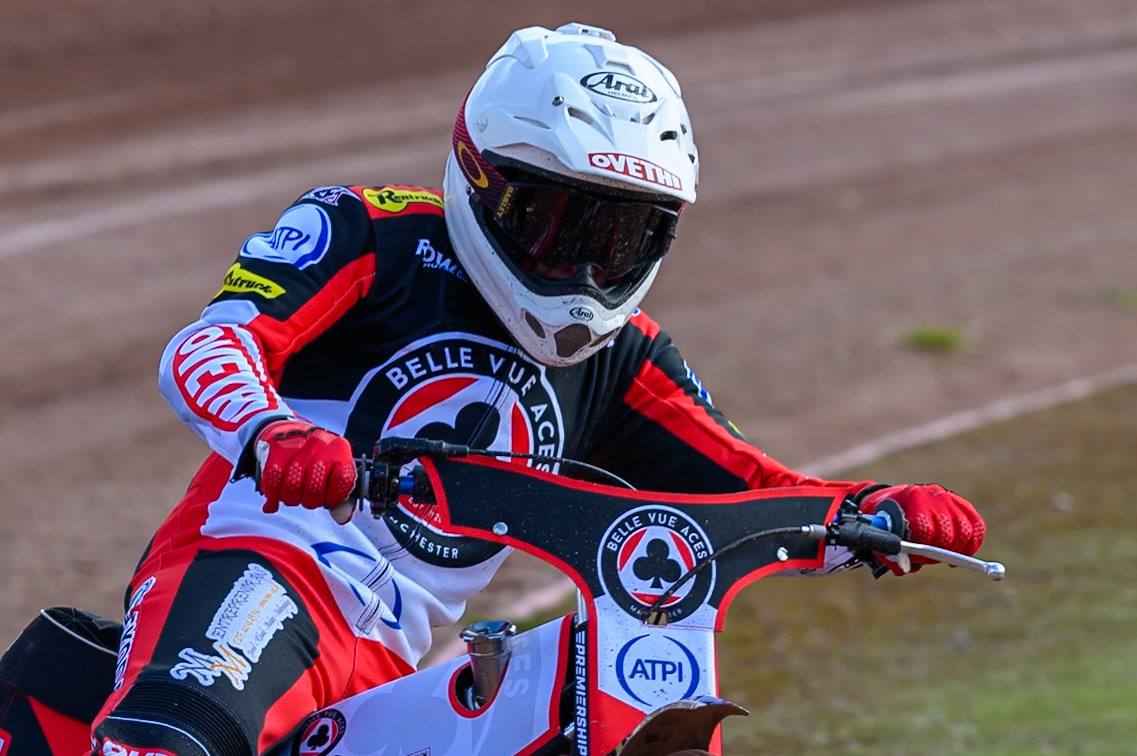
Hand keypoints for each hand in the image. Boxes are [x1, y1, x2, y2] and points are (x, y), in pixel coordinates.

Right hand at [254, 420, 356, 519]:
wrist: (289, 431)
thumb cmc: (316, 458)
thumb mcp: (334, 472)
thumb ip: (341, 497)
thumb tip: (342, 518)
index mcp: (340, 450)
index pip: (342, 481)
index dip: (334, 497)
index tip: (328, 499)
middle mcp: (321, 445)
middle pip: (314, 488)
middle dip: (310, 500)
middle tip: (308, 497)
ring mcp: (297, 447)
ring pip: (292, 486)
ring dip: (291, 498)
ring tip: (293, 494)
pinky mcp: (275, 451)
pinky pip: (272, 480)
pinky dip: (273, 493)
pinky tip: (277, 492)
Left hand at [857, 483, 984, 574]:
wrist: (894, 502)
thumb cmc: (888, 523)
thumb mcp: (882, 535)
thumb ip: (889, 552)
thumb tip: (905, 567)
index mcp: (912, 497)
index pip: (926, 528)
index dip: (923, 549)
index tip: (917, 557)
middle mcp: (934, 494)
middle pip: (948, 533)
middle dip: (939, 552)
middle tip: (928, 558)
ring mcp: (950, 497)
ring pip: (965, 532)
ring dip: (955, 550)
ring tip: (940, 554)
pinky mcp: (962, 504)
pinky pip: (977, 526)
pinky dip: (972, 544)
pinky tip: (961, 552)